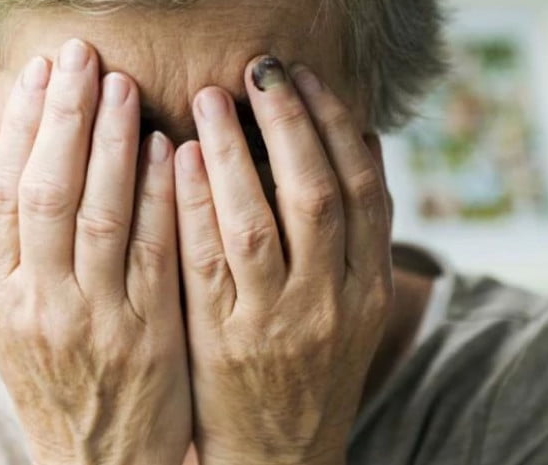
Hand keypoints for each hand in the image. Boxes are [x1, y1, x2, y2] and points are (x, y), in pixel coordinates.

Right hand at [0, 40, 190, 464]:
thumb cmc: (70, 392)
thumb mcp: (26, 336)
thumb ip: (16, 271)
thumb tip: (13, 197)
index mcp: (8, 298)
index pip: (8, 196)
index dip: (22, 130)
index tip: (41, 76)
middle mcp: (42, 304)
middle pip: (47, 192)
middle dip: (63, 118)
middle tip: (81, 58)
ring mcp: (95, 320)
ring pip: (98, 215)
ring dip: (109, 145)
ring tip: (122, 87)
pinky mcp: (147, 335)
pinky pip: (153, 254)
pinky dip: (158, 199)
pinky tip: (169, 153)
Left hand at [174, 56, 392, 464]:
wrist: (280, 454)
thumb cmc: (313, 372)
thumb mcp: (355, 311)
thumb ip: (356, 238)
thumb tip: (360, 146)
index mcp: (368, 291)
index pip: (366, 194)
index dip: (341, 130)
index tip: (312, 83)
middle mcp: (331, 303)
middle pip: (318, 195)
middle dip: (293, 123)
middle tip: (266, 71)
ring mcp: (276, 322)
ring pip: (258, 220)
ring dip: (234, 151)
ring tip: (215, 97)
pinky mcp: (223, 339)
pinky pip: (207, 259)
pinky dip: (195, 201)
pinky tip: (179, 156)